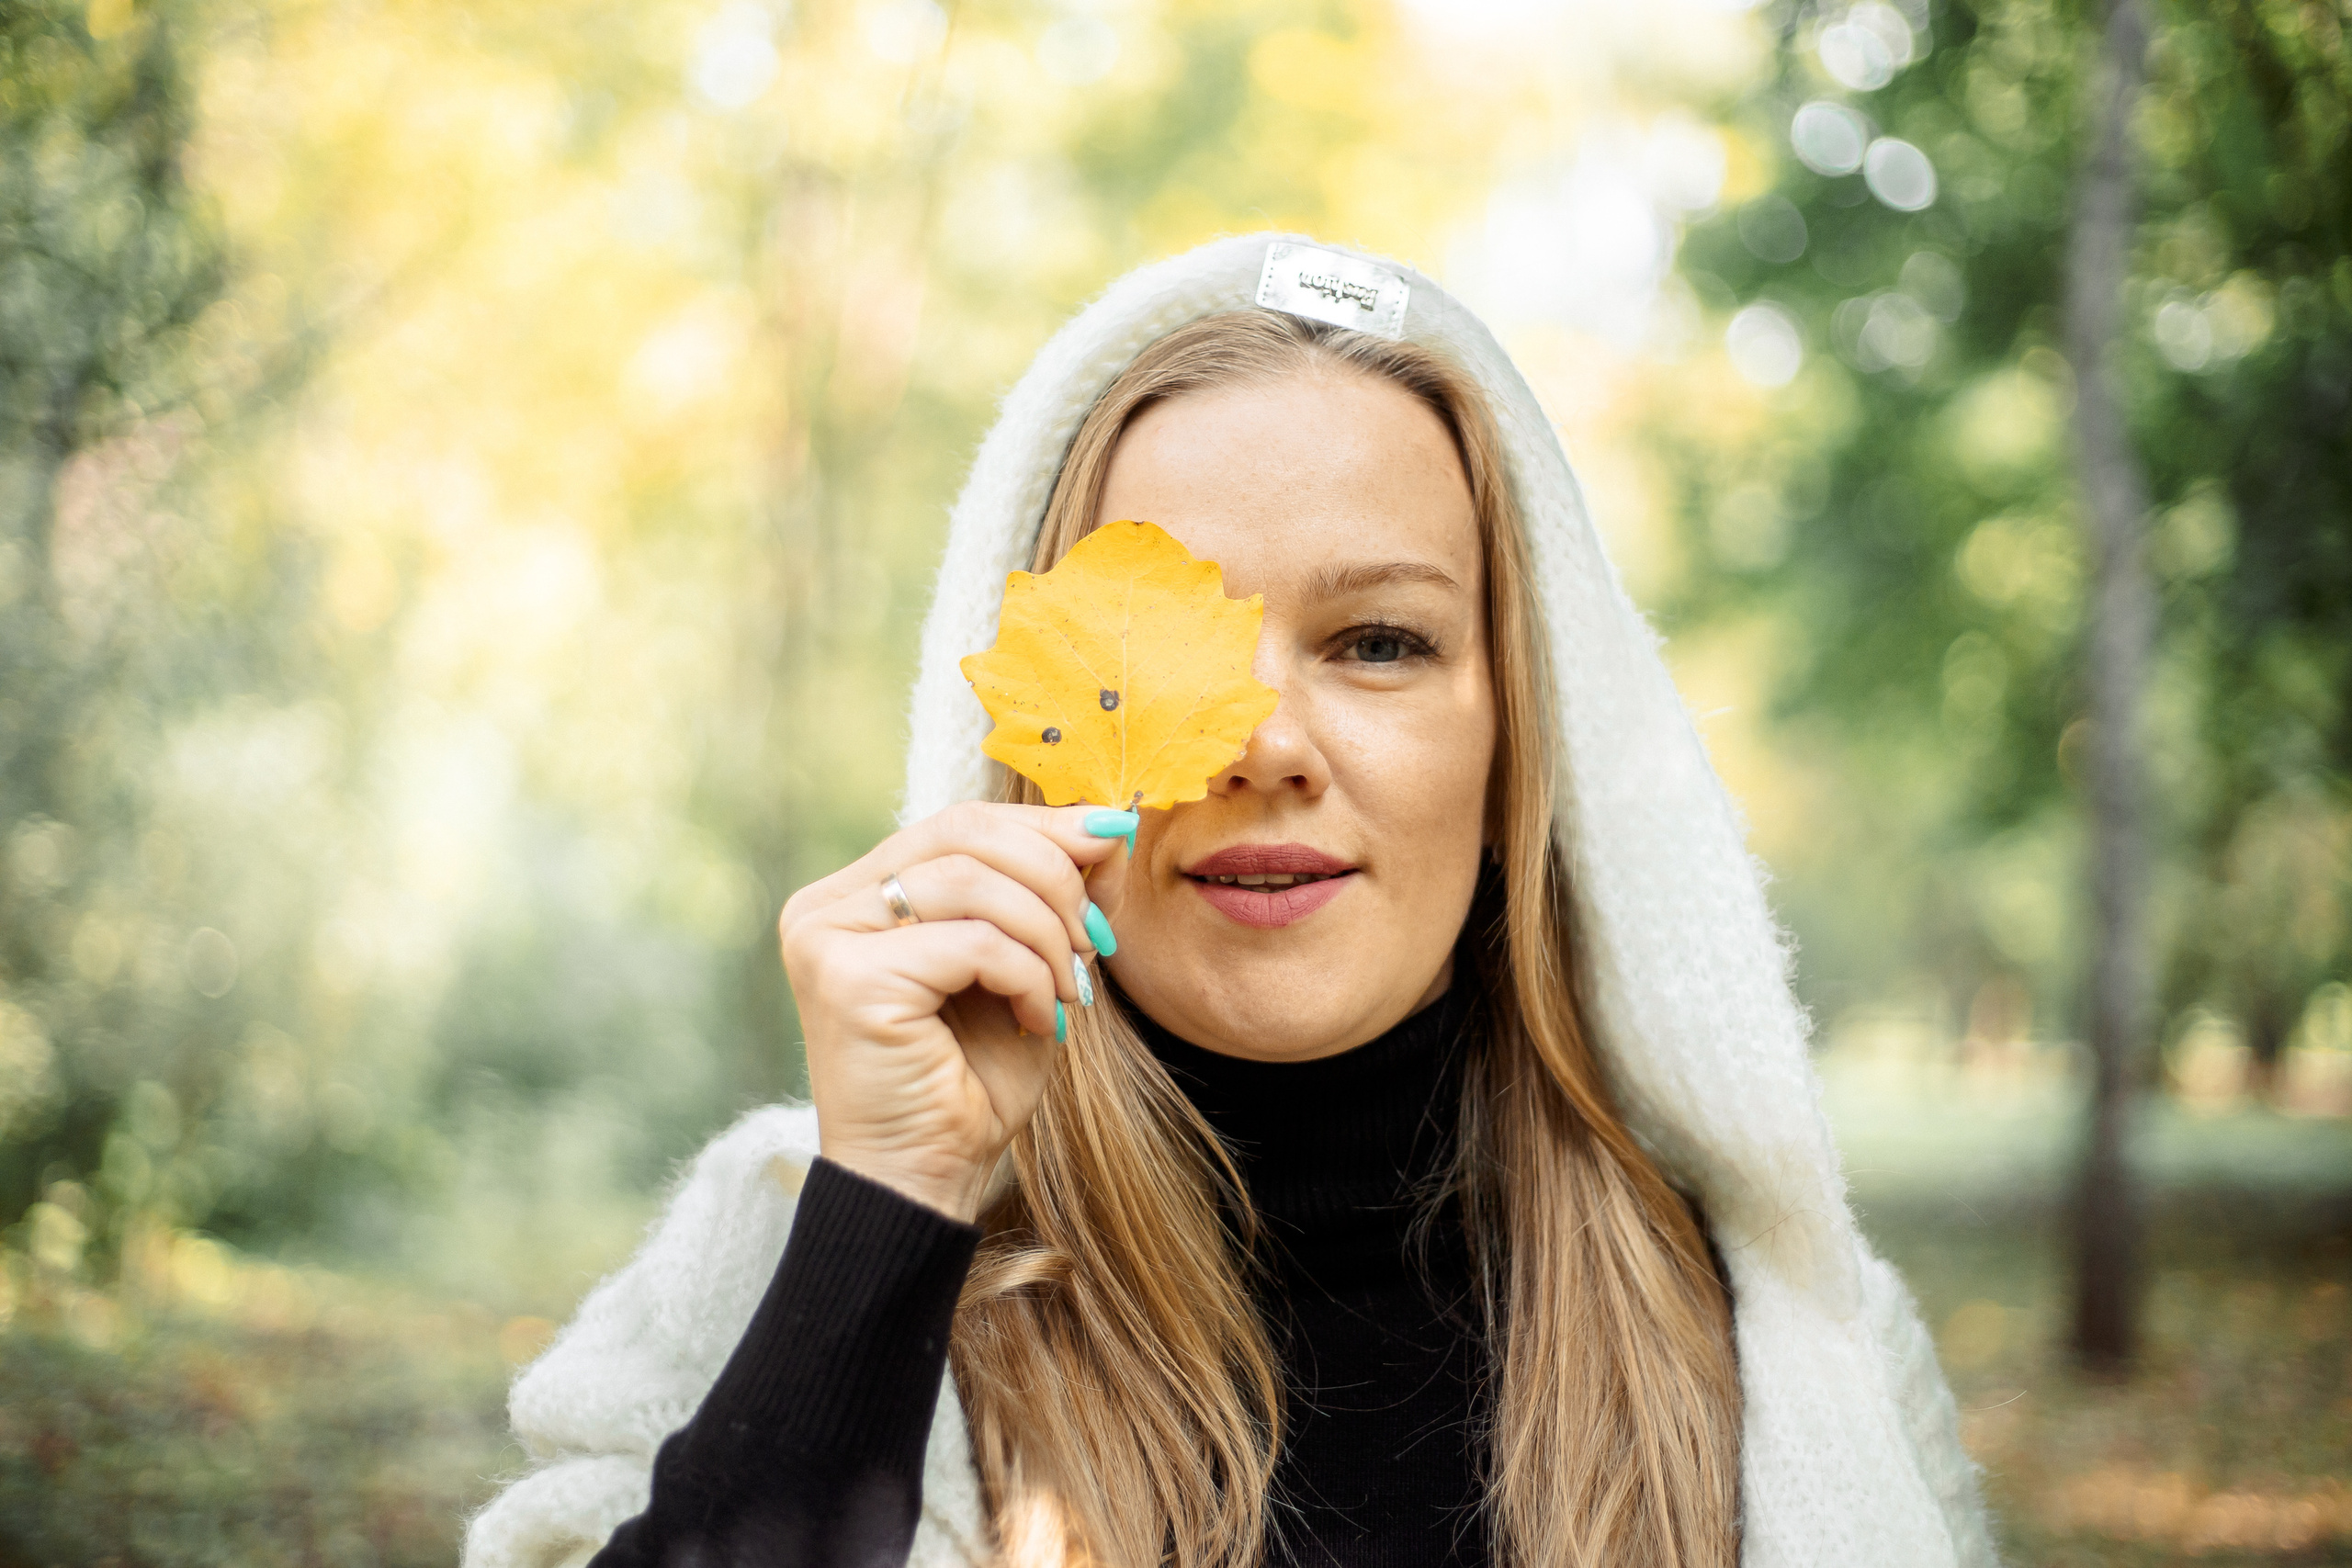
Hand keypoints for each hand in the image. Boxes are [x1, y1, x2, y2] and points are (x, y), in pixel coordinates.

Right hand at [777, 801, 1135, 1221]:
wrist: (928, 1182)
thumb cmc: (971, 1082)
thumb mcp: (1027, 966)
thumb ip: (1053, 893)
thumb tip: (1107, 824)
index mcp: (856, 894)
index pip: (960, 823)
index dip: (1044, 826)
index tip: (1114, 843)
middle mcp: (826, 906)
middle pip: (964, 832)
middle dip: (1056, 877)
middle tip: (1097, 940)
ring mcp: (826, 938)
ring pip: (973, 881)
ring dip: (1048, 932)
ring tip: (1070, 990)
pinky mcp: (847, 979)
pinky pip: (973, 941)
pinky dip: (1028, 975)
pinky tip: (1039, 1020)